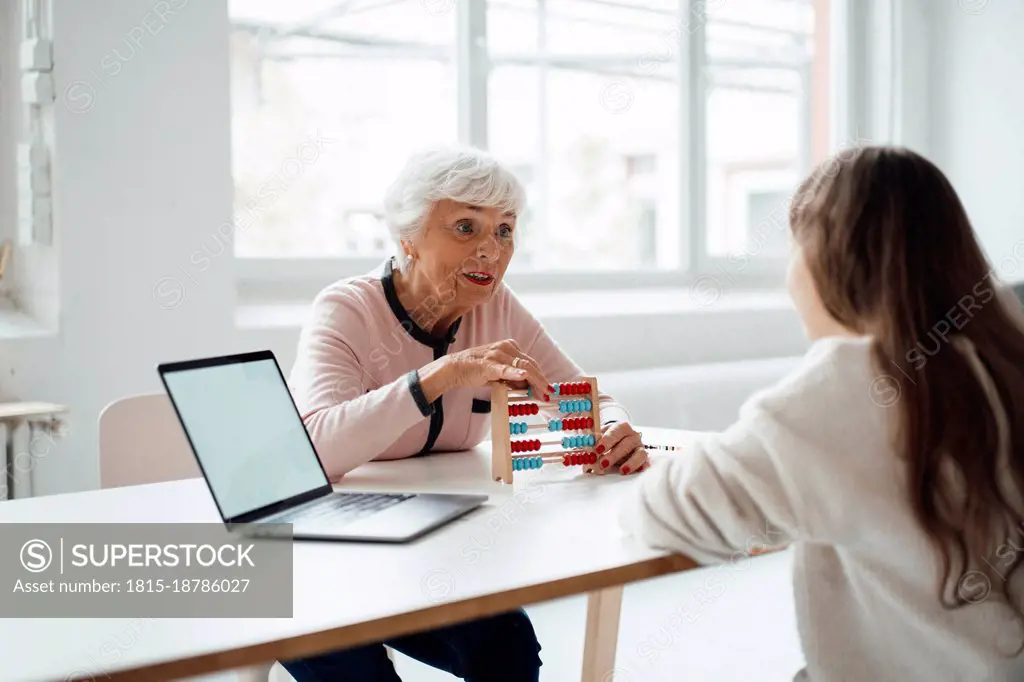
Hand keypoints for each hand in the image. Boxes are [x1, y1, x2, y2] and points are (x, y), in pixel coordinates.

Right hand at [432, 339, 551, 400]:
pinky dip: (514, 373)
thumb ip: (512, 377)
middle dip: (541, 381)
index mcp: (509, 347)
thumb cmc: (475, 370)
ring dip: (535, 381)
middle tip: (549, 394)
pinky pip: (504, 369)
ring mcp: (497, 355)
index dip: (540, 376)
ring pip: (522, 366)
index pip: (530, 362)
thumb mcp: (498, 373)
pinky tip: (523, 377)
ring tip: (542, 392)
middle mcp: (505, 348)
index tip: (547, 389)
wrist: (453, 368)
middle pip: (529, 364)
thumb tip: (527, 386)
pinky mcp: (488, 364)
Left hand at [595, 422, 648, 474]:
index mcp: (621, 428)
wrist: (618, 445)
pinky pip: (645, 463)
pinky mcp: (644, 459)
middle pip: (627, 443)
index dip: (607, 440)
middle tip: (603, 464)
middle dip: (614, 455)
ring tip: (621, 471)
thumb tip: (586, 453)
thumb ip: (594, 445)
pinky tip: (632, 471)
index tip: (598, 449)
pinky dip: (639, 467)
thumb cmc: (608, 441)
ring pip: (639, 453)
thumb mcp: (599, 439)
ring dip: (630, 463)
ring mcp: (640, 447)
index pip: (616, 431)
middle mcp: (633, 436)